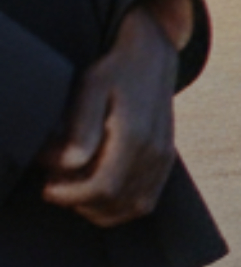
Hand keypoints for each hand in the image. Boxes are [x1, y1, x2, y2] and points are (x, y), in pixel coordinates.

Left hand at [37, 0, 185, 227]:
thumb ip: (80, 129)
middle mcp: (156, 152)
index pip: (102, 188)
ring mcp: (164, 158)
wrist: (153, 57)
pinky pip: (146, 200)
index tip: (47, 186)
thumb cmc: (115, 72)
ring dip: (99, 208)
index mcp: (135, 136)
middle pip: (116, 203)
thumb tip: (68, 164)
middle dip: (79, 202)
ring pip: (134, 207)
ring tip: (76, 187)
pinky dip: (120, 206)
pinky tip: (98, 190)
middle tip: (56, 184)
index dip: (70, 195)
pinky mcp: (166, 161)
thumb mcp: (90, 90)